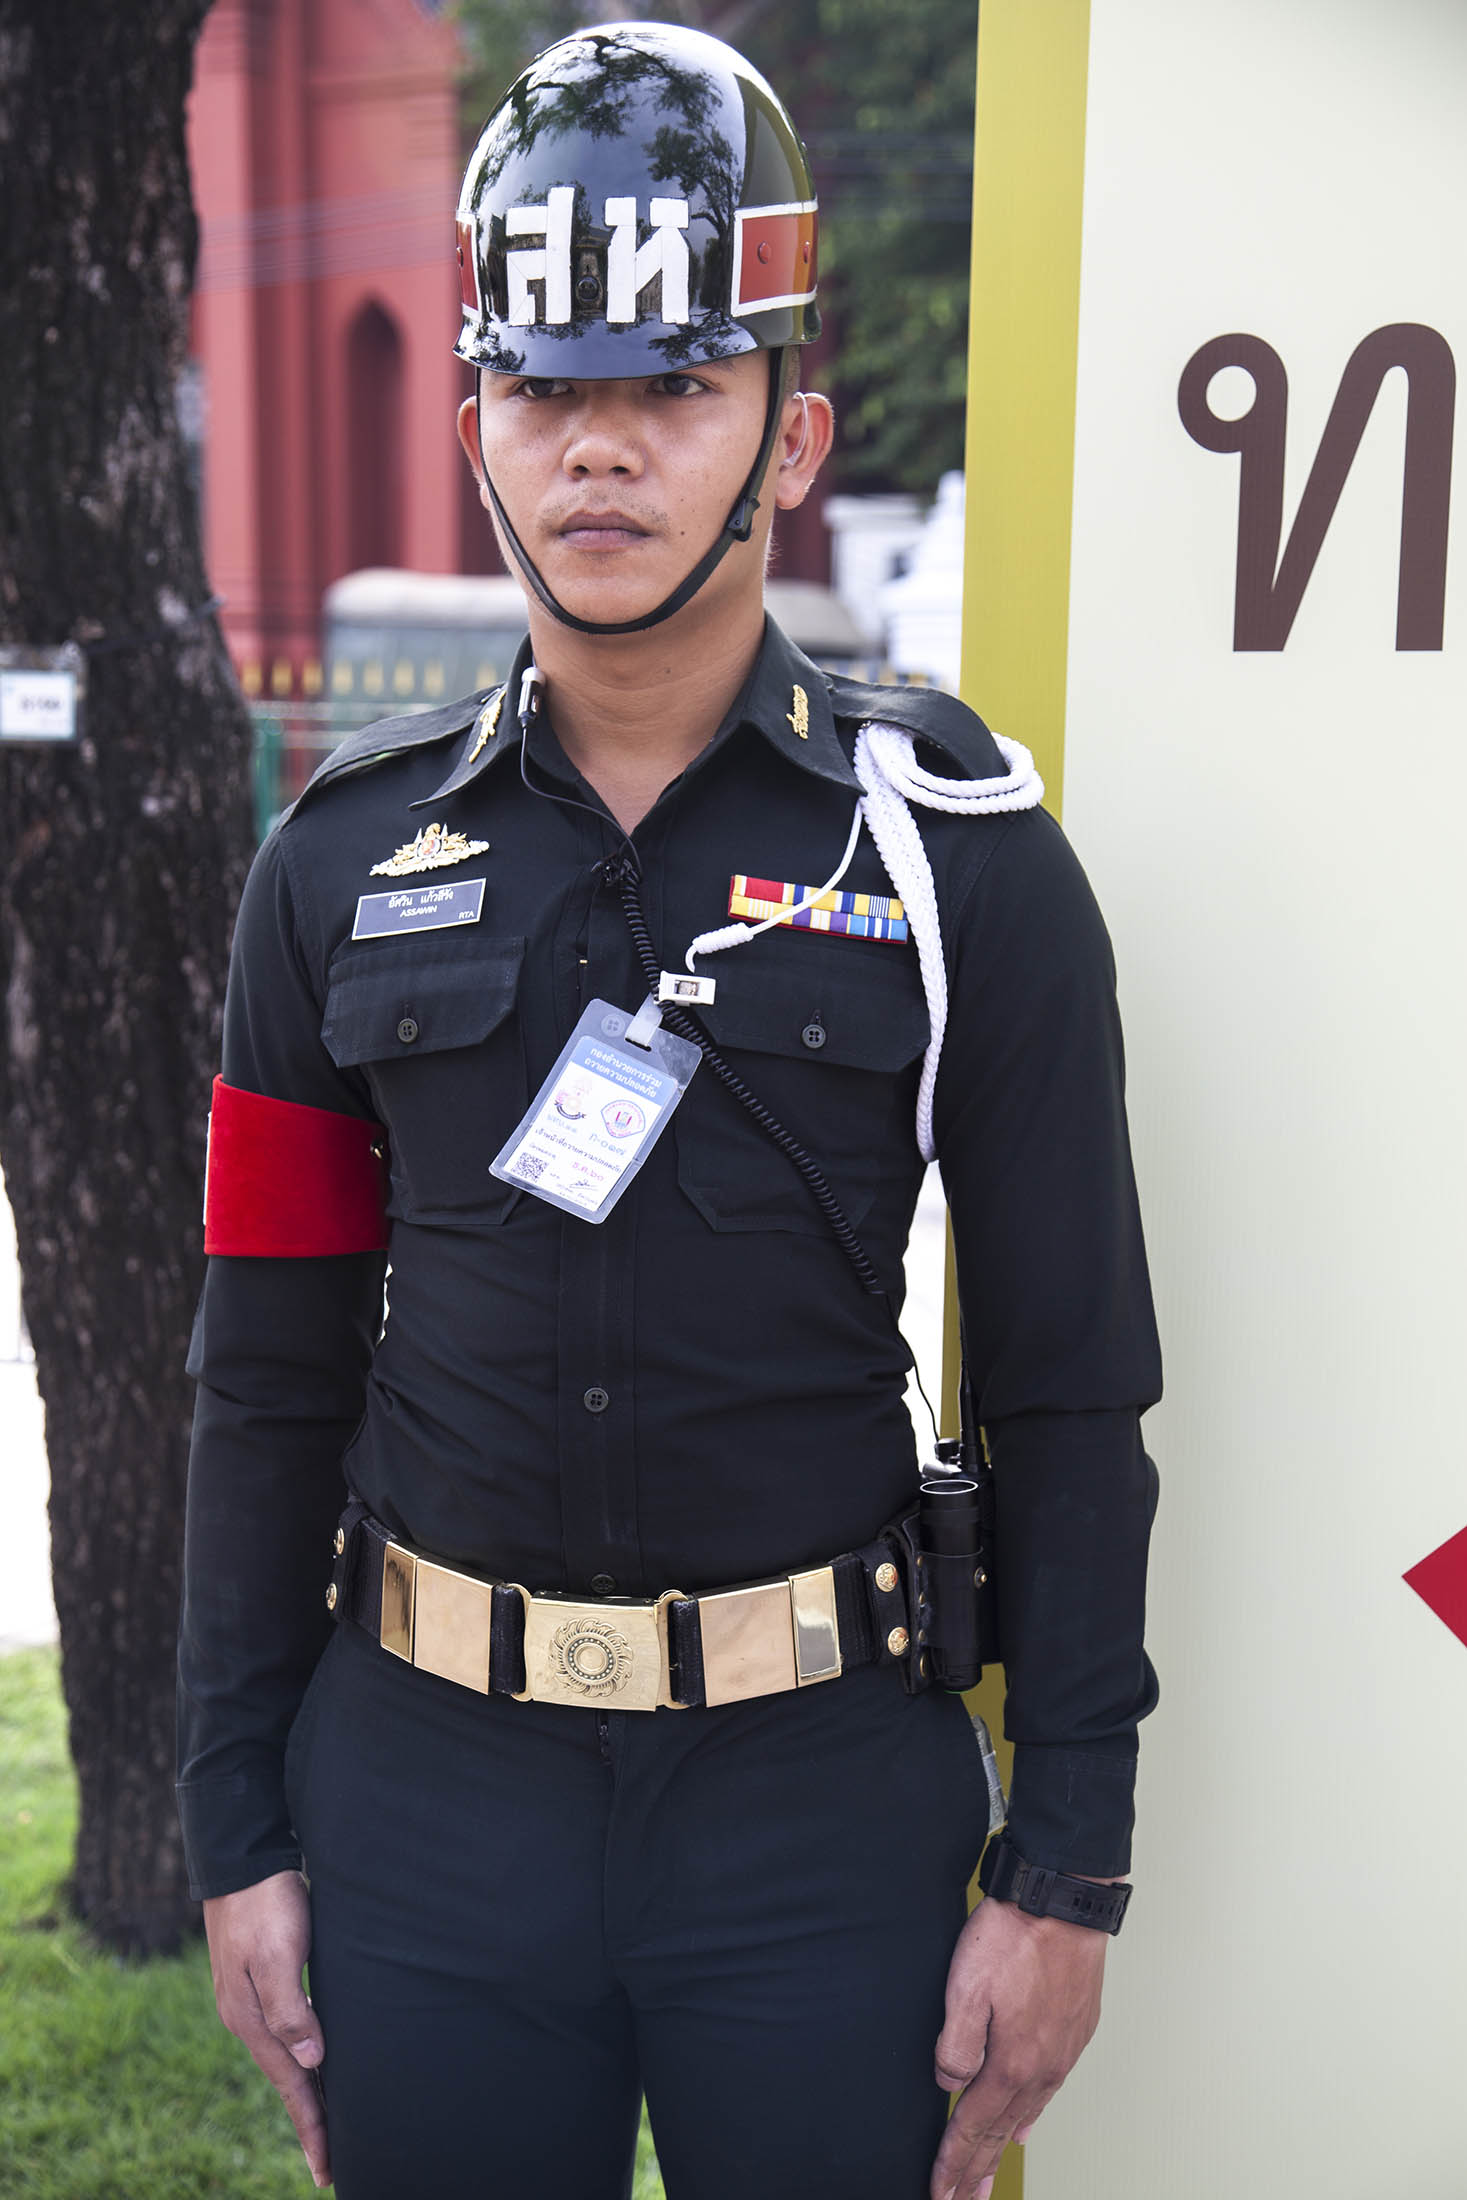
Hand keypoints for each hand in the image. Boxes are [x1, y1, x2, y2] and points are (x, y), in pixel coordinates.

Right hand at [203, 1869, 330, 2188]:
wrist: (241, 1858)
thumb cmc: (266, 1903)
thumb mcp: (278, 1954)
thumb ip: (293, 2009)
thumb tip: (310, 2062)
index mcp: (252, 2018)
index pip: (291, 2085)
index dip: (313, 2125)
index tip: (329, 2169)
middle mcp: (248, 2016)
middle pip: (286, 2080)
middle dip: (310, 2119)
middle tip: (332, 2162)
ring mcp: (249, 1998)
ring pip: (285, 2058)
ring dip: (306, 2090)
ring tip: (324, 2121)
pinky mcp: (258, 1978)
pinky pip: (285, 2032)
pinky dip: (301, 2056)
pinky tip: (310, 2059)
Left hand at [929, 1890, 1108, 2199]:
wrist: (1065, 1897)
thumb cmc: (1015, 1934)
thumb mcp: (966, 1987)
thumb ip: (955, 2044)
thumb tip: (949, 2083)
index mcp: (1012, 2062)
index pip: (974, 2126)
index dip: (954, 2162)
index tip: (941, 2192)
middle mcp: (1042, 2065)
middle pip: (1002, 2130)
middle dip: (978, 2170)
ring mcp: (1063, 2049)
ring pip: (1027, 2111)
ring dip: (1004, 2146)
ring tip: (990, 2174)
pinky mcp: (1076, 2028)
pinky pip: (1049, 2087)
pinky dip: (1032, 2113)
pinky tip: (1027, 2121)